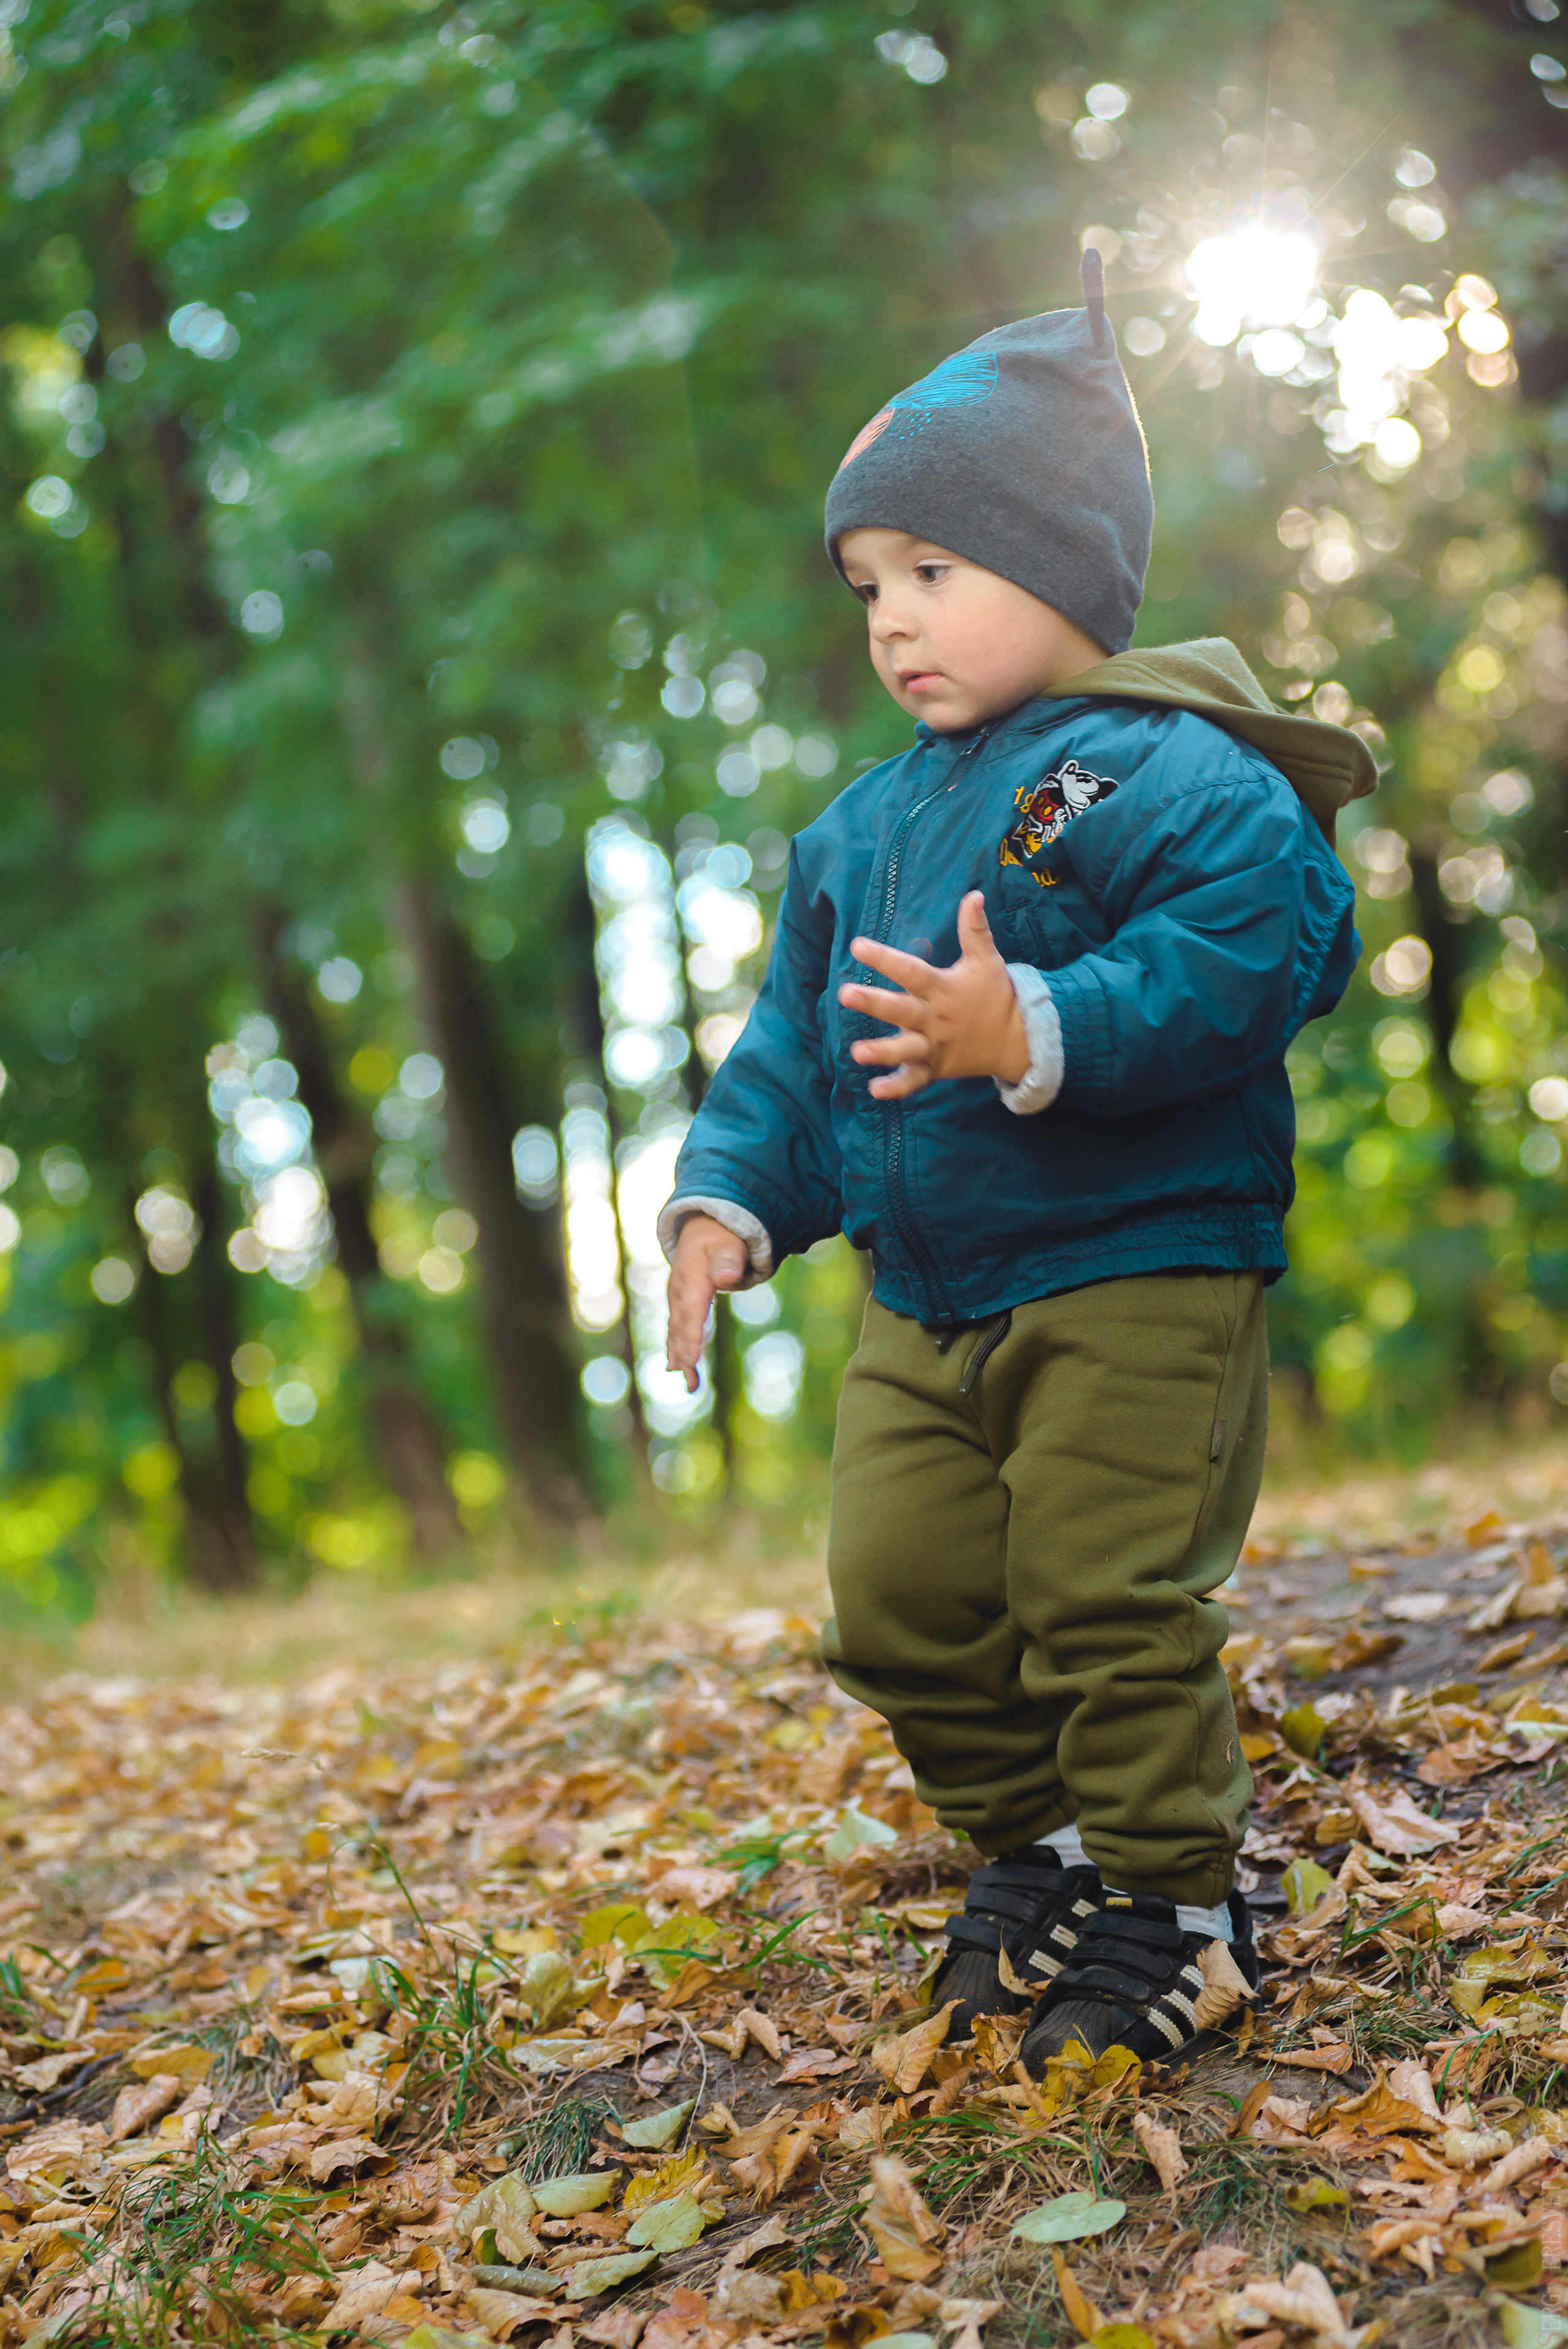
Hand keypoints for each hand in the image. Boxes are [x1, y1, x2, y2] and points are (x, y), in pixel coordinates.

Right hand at [666, 1213, 748, 1391]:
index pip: (691, 1310)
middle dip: (684, 1353)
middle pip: (681, 1326)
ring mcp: (678, 1299)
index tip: (691, 1359)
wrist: (702, 1228)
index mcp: (691, 1277)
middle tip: (690, 1379)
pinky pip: (679, 1330)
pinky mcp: (681, 1305)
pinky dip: (679, 1349)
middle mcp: (680, 1291)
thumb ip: (729, 1260)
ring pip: (677, 1332)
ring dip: (682, 1358)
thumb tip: (726, 1278)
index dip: (691, 1335)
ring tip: (690, 1384)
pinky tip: (679, 1369)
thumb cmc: (720, 1238)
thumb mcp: (728, 1243)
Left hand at [838, 890, 1028, 1100]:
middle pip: (901, 1010)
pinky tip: (874, 1090)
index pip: (910, 970)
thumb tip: (973, 894)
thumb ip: (975, 930)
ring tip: (857, 1052)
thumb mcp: (987, 960)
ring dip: (882, 1052)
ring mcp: (934, 1046)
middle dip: (874, 1003)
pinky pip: (914, 1081)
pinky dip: (896, 1088)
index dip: (884, 958)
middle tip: (845, 994)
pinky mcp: (935, 1068)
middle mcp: (935, 1019)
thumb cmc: (997, 994)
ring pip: (904, 1050)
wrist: (1019, 1039)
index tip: (857, 946)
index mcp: (943, 989)